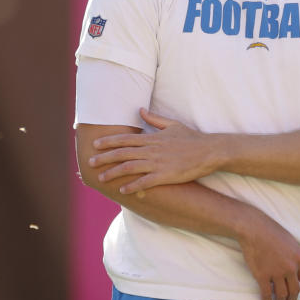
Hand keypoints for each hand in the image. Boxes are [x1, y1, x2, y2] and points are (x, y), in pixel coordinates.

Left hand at [88, 109, 221, 192]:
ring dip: (114, 173)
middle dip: (105, 158)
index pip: (125, 139)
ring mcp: (158, 163)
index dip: (109, 142)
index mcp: (152, 138)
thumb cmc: (192, 138)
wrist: (209, 151)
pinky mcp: (165, 175)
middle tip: (90, 162)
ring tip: (102, 178)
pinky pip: (145, 181)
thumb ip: (154, 119)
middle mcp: (151, 150)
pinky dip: (132, 185)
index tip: (96, 144)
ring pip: (130, 168)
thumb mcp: (172, 125)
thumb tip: (140, 110)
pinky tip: (123, 189)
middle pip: (123, 153)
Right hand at [236, 213, 299, 299]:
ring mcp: (276, 272)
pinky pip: (267, 294)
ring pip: (282, 295)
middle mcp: (290, 268)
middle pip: (294, 290)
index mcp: (299, 258)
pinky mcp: (262, 276)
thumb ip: (295, 256)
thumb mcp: (291, 242)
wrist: (254, 229)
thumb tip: (296, 268)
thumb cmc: (271, 232)